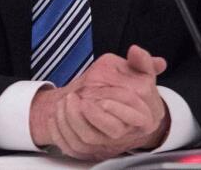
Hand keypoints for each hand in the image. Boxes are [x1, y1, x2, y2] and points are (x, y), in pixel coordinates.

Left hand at [29, 46, 169, 159]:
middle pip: (111, 132)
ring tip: (66, 101)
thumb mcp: (139, 73)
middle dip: (92, 115)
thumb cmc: (130, 90)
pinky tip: (56, 115)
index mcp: (144, 116)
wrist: (115, 110)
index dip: (119, 109)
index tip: (103, 100)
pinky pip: (71, 146)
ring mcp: (107, 144)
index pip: (137, 119)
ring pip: (87, 139)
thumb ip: (141, 62)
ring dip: (71, 119)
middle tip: (78, 99)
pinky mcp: (89, 150)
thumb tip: (135, 51)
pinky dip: (60, 130)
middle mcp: (126, 133)